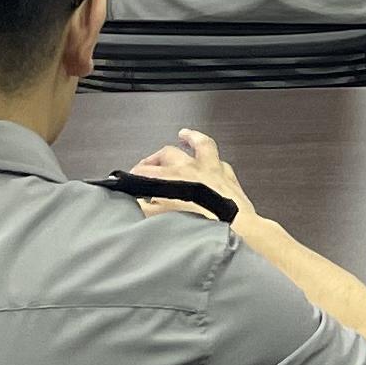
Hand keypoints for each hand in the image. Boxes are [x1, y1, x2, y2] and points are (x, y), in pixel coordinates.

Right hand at [129, 128, 255, 223]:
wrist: (235, 230)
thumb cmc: (203, 226)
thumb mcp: (165, 221)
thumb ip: (149, 211)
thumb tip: (140, 205)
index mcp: (174, 177)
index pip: (148, 171)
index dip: (136, 174)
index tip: (130, 180)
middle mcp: (194, 168)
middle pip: (168, 153)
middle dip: (155, 158)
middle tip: (147, 165)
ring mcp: (213, 169)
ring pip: (201, 144)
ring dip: (191, 138)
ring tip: (184, 134)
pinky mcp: (229, 178)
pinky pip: (221, 162)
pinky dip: (215, 160)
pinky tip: (214, 161)